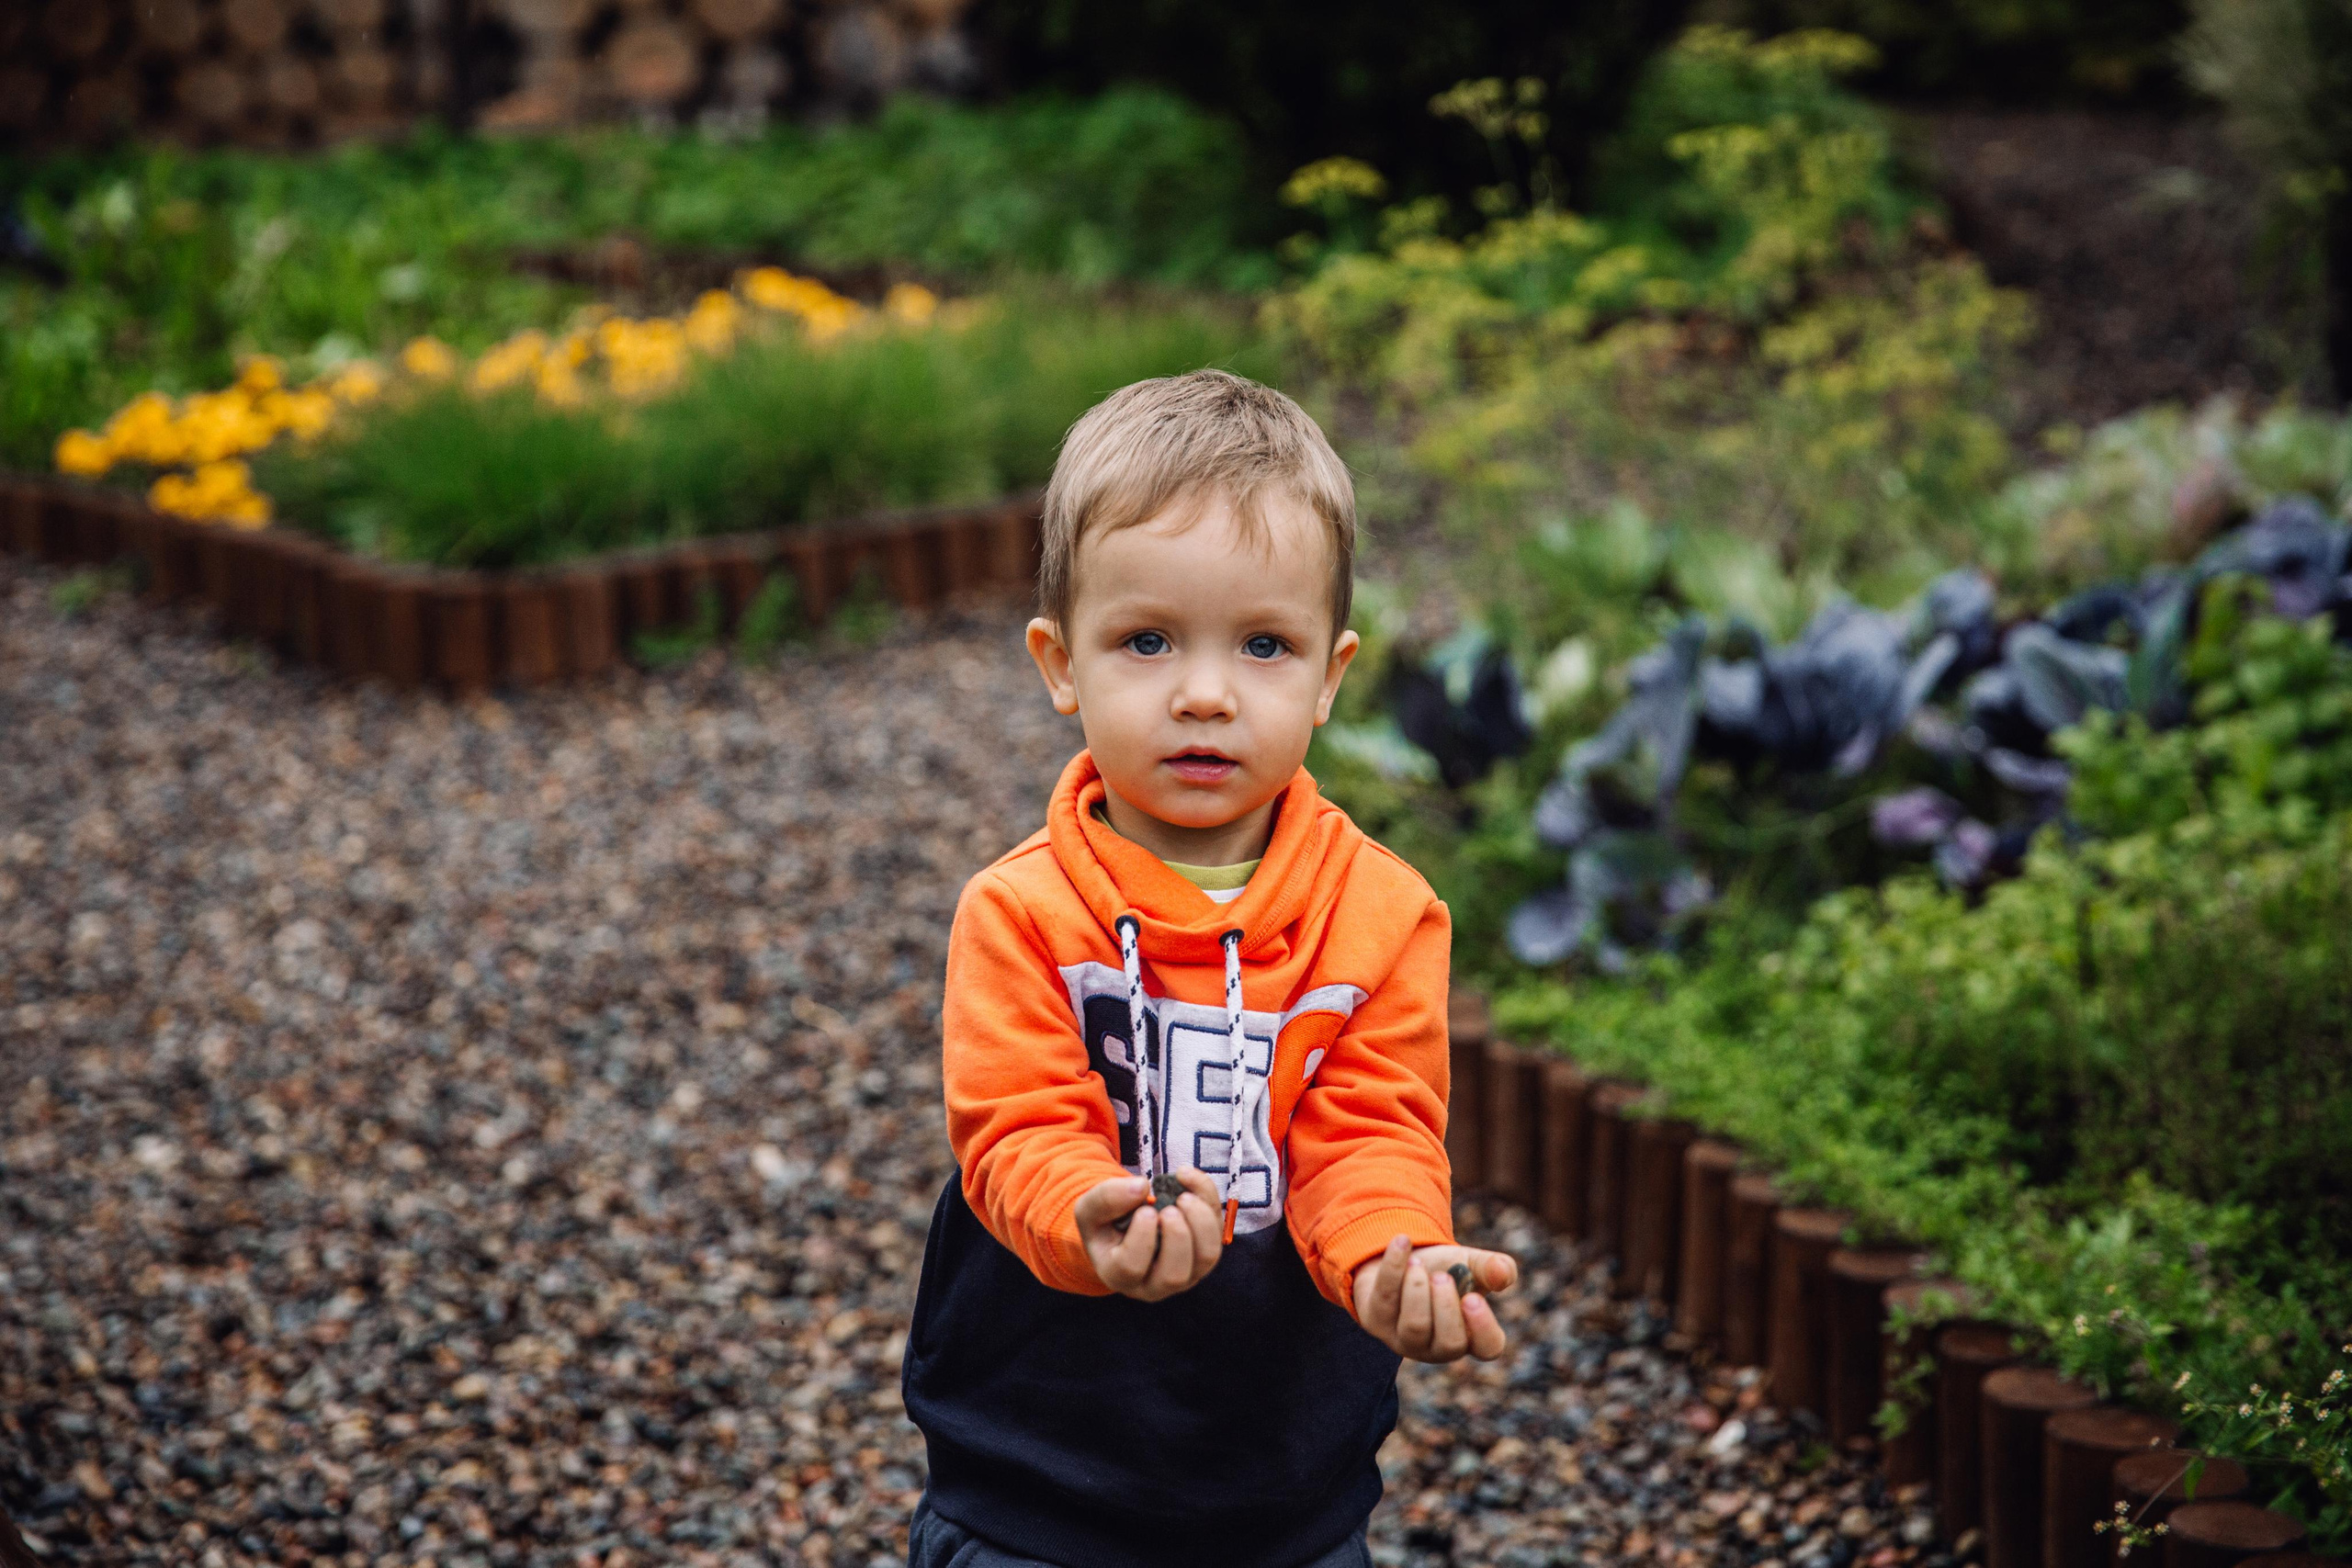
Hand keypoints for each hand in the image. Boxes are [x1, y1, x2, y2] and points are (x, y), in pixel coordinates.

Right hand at [1075, 1167, 1224, 1300]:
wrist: (1123, 1226)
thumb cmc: (1105, 1223)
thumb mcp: (1090, 1209)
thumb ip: (1107, 1198)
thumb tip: (1142, 1187)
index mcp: (1120, 1276)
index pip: (1131, 1268)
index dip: (1141, 1237)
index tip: (1145, 1210)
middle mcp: (1155, 1283)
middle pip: (1175, 1275)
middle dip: (1177, 1236)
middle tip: (1169, 1208)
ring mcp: (1185, 1272)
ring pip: (1206, 1258)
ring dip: (1201, 1222)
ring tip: (1184, 1197)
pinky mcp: (1204, 1253)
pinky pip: (1217, 1232)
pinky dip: (1208, 1200)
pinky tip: (1186, 1177)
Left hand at [1350, 1235, 1517, 1362]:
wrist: (1401, 1261)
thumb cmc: (1445, 1270)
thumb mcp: (1472, 1265)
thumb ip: (1494, 1268)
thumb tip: (1503, 1274)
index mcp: (1469, 1335)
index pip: (1487, 1348)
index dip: (1483, 1327)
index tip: (1473, 1297)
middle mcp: (1437, 1347)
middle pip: (1449, 1343)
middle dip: (1446, 1306)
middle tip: (1441, 1276)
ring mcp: (1403, 1339)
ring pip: (1414, 1327)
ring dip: (1417, 1290)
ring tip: (1417, 1262)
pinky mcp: (1375, 1322)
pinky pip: (1384, 1299)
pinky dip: (1393, 1266)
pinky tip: (1401, 1242)